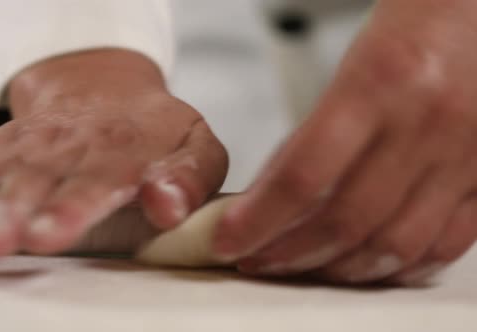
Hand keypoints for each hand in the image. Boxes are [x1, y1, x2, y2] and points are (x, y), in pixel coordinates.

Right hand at [0, 49, 227, 261]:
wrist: (105, 87)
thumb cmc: (155, 129)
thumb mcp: (196, 146)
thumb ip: (188, 179)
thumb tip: (167, 206)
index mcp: (118, 153)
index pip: (92, 182)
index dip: (68, 209)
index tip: (46, 234)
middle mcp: (63, 150)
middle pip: (29, 181)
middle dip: (5, 212)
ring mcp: (22, 148)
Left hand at [214, 0, 476, 284]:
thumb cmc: (417, 21)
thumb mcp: (348, 63)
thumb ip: (311, 131)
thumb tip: (266, 196)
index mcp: (380, 82)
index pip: (303, 176)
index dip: (258, 220)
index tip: (228, 240)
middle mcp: (427, 123)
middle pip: (345, 220)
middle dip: (288, 254)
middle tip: (255, 260)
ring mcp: (466, 155)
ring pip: (394, 244)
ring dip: (337, 268)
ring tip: (299, 267)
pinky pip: (447, 243)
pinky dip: (399, 266)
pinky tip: (366, 268)